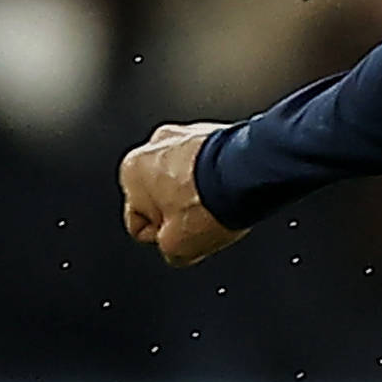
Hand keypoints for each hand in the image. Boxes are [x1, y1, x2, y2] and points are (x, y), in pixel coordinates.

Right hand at [120, 121, 246, 266]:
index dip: (164, 236)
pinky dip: (220, 174)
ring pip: (188, 177)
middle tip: (205, 220)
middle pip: (164, 196)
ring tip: (222, 204)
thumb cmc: (211, 202)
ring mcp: (186, 134)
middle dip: (182, 210)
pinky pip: (211, 162)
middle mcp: (154, 145)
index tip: (183, 235)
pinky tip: (233, 189)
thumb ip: (168, 251)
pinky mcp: (215, 131)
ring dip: (202, 192)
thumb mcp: (178, 248)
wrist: (250, 173)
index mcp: (131, 171)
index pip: (139, 221)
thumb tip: (175, 250)